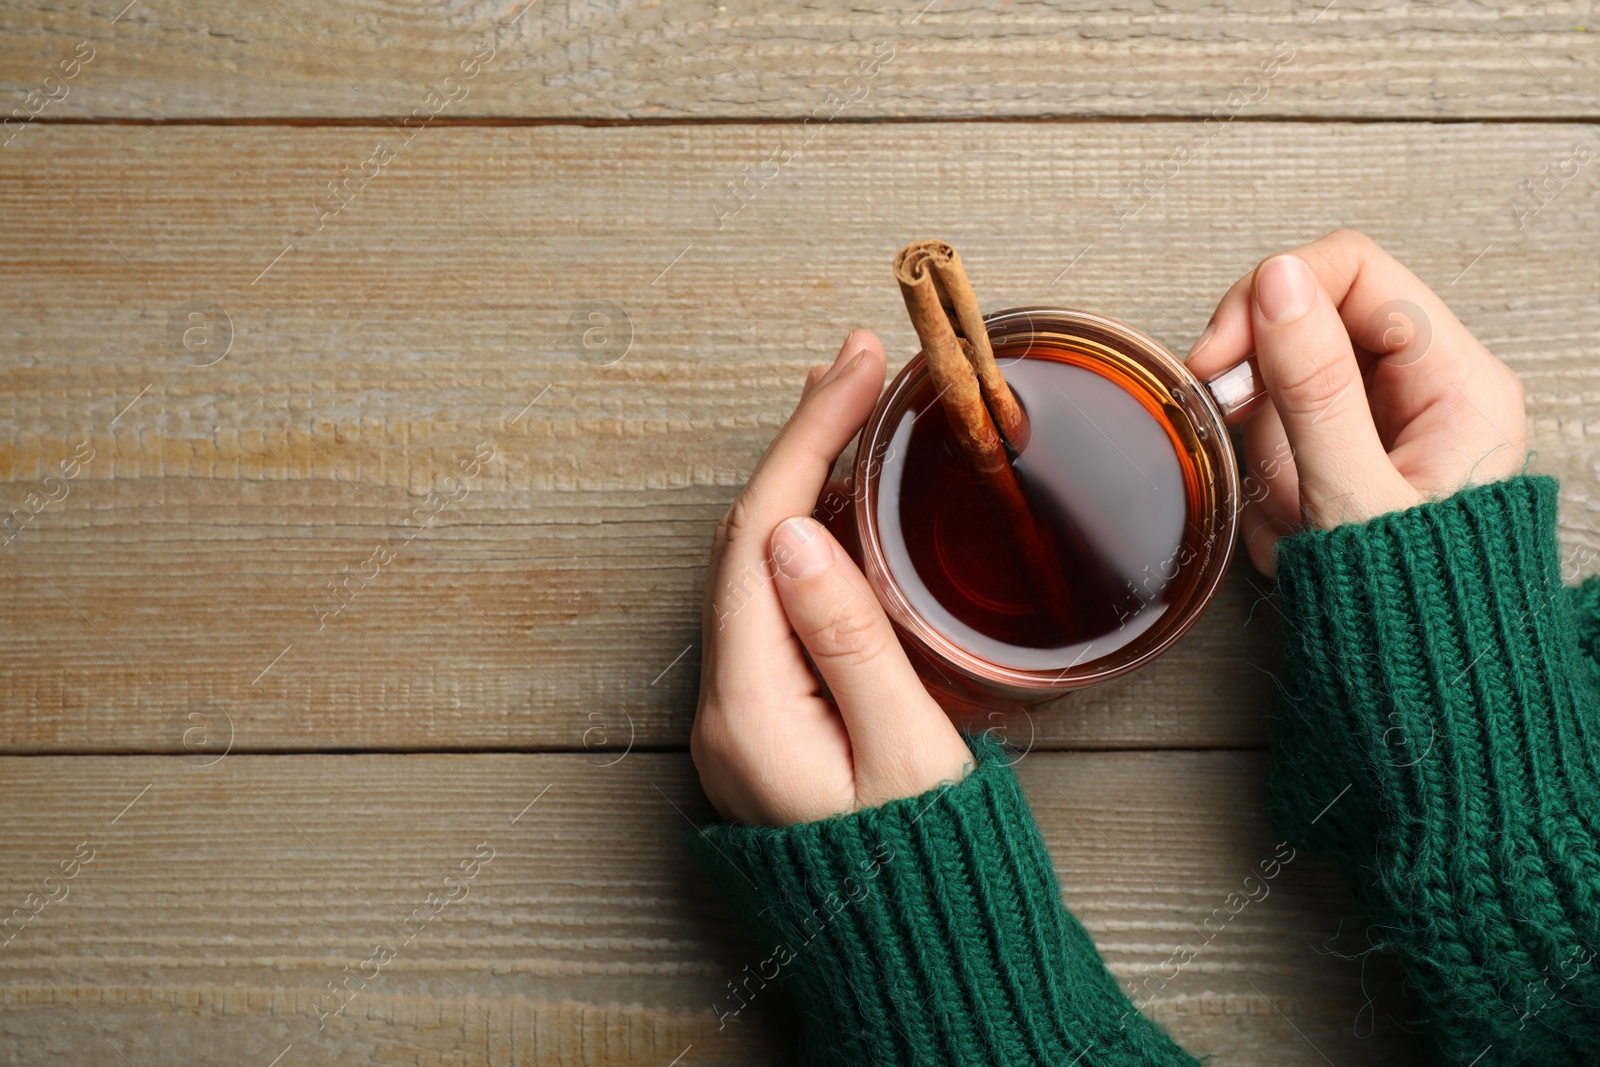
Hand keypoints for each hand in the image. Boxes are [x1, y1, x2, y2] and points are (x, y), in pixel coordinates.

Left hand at [691, 329, 972, 826]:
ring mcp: (740, 713)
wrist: (918, 958)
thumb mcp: (907, 750)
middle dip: (801, 443)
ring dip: (801, 482)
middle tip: (857, 366)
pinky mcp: (767, 718)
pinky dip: (807, 538)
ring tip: (849, 408)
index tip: (856, 369)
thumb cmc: (926, 866)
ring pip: (757, 567)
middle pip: (748, 540)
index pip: (761, 533)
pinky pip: (773, 605)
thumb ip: (850, 638)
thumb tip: (798, 531)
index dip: (806, 438)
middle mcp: (724, 705)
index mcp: (749, 707)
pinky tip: (841, 504)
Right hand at [1185, 230, 1527, 576]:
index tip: (1218, 355)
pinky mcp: (1351, 450)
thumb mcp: (1351, 494)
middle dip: (1260, 375)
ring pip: (1288, 375)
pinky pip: (1284, 426)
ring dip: (1264, 438)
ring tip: (1285, 502)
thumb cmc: (1410, 610)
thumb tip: (1276, 281)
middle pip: (1314, 313)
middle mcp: (1429, 385)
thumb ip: (1311, 385)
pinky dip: (1267, 467)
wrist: (1419, 692)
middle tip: (1227, 418)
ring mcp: (1386, 418)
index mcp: (1458, 380)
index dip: (1273, 294)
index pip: (1353, 270)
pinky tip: (1285, 514)